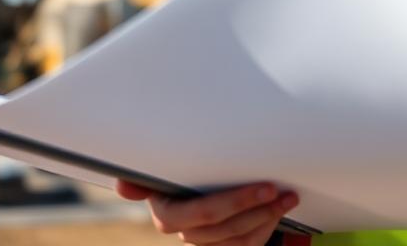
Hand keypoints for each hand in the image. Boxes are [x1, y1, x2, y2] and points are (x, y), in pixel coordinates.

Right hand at [115, 179, 298, 244]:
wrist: (191, 189)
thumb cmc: (177, 172)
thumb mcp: (161, 168)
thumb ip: (143, 178)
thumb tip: (120, 186)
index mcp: (167, 212)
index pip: (203, 213)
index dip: (234, 202)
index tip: (262, 187)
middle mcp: (184, 232)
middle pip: (224, 227)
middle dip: (254, 207)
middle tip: (276, 188)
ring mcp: (205, 243)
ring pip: (239, 239)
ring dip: (266, 218)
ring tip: (286, 197)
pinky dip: (265, 230)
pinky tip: (277, 211)